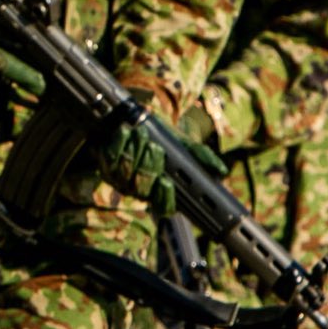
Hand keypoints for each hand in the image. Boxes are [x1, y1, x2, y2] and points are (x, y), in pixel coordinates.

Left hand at [99, 118, 227, 216]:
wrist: (141, 122)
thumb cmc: (166, 140)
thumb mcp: (187, 146)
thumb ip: (203, 158)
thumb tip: (220, 170)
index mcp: (162, 190)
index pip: (165, 206)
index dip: (164, 198)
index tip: (167, 182)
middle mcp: (142, 189)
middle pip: (142, 187)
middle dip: (149, 165)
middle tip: (155, 147)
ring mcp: (122, 180)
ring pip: (125, 173)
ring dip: (134, 152)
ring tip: (141, 135)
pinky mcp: (107, 166)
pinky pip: (110, 159)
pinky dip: (119, 144)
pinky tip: (125, 133)